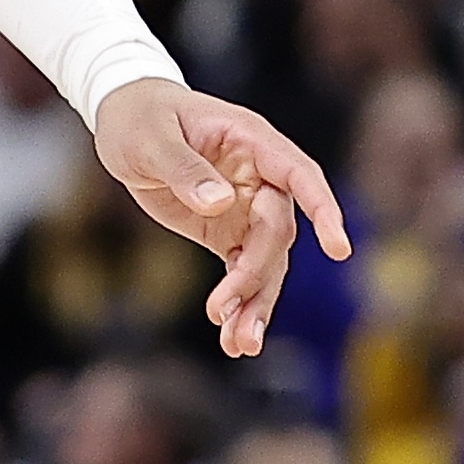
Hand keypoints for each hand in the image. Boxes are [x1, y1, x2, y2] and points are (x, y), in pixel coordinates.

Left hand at [92, 75, 349, 356]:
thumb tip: (221, 202)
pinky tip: (231, 338)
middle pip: (278, 233)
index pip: (300, 176)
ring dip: (256, 303)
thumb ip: (184, 169)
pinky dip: (240, 303)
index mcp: (252, 141)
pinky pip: (243, 271)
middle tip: (225, 311)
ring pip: (267, 262)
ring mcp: (247, 206)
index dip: (323, 210)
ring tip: (240, 345)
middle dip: (257, 276)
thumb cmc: (140, 118)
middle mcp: (261, 177)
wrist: (124, 120)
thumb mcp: (151, 139)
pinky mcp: (227, 231)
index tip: (338, 248)